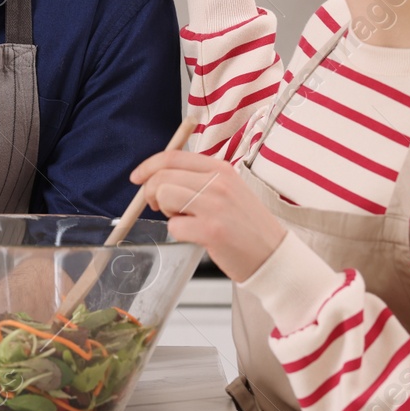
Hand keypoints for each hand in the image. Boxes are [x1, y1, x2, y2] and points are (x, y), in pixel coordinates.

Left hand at [130, 149, 285, 281]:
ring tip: (187, 220)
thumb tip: (157, 177)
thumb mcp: (227, 189)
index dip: (148, 166)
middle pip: (162, 177)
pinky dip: (179, 233)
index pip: (172, 156)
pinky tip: (198, 236)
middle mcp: (218, 182)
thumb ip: (197, 179)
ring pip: (164, 196)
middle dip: (151, 193)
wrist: (272, 254)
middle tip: (161, 208)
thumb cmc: (245, 224)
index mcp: (220, 168)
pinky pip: (174, 226)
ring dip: (167, 212)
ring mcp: (215, 205)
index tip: (137, 178)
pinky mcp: (212, 230)